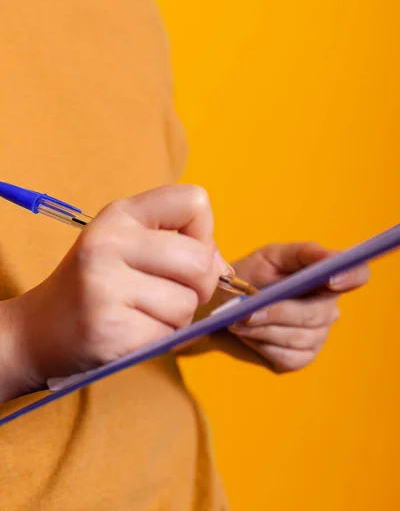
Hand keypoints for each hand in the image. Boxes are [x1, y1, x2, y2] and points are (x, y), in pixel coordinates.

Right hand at [0, 185, 228, 401]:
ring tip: (143, 313)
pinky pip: (169, 335)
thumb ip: (179, 243)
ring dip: (177, 317)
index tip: (181, 253)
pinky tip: (133, 332)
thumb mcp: (129, 244)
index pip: (195, 201)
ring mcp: (106, 286)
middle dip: (199, 286)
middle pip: (200, 261)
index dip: (203, 234)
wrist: (39, 329)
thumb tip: (223, 267)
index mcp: (121, 214)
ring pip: (188, 304)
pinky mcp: (110, 330)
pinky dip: (161, 339)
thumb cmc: (97, 284)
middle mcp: (110, 242)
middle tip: (171, 293)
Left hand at [228, 242, 369, 372]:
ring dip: (263, 330)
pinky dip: (262, 345)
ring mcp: (317, 336)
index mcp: (326, 278)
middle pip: (317, 314)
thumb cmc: (250, 275)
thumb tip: (330, 258)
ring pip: (298, 337)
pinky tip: (247, 334)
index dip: (350, 277)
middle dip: (279, 312)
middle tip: (246, 312)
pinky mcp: (300, 358)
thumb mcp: (271, 256)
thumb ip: (302, 253)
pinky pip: (287, 356)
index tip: (330, 280)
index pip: (357, 275)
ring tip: (237, 320)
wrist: (224, 304)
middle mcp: (327, 308)